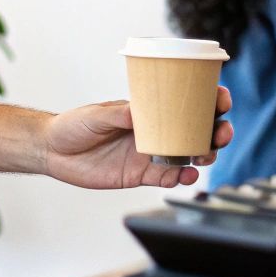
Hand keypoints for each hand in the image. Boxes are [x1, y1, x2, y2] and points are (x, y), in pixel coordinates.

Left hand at [40, 87, 232, 188]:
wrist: (53, 151)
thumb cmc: (74, 125)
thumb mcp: (97, 115)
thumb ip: (119, 114)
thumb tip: (139, 112)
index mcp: (147, 111)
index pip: (184, 103)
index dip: (208, 100)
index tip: (221, 98)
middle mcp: (153, 132)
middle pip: (195, 130)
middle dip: (215, 130)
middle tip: (221, 132)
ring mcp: (149, 154)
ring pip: (187, 155)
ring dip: (204, 154)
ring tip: (207, 154)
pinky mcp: (140, 175)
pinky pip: (168, 178)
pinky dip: (182, 177)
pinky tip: (188, 175)